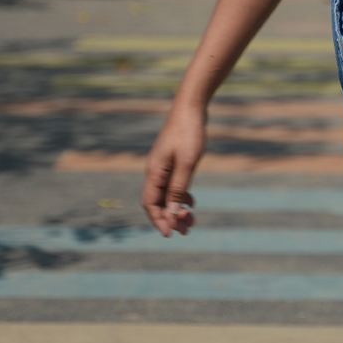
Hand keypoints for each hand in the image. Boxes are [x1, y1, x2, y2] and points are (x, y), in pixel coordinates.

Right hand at [141, 102, 206, 235]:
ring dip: (176, 209)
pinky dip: (181, 196)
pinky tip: (191, 201)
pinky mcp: (172, 162)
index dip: (159, 220)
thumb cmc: (189, 133)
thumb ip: (179, 188)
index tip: (170, 234)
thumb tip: (173, 212)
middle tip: (187, 230)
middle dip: (170, 217)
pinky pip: (173, 185)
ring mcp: (163, 166)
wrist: (191, 108)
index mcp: (154, 172)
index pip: (150, 204)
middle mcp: (155, 171)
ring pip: (167, 195)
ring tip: (192, 219)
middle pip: (158, 202)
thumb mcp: (187, 163)